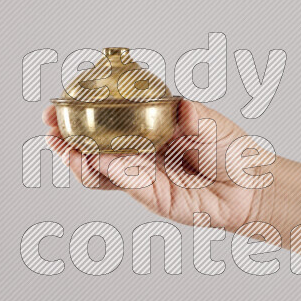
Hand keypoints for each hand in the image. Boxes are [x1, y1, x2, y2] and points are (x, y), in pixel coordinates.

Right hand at [42, 99, 272, 232]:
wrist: (249, 186)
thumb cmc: (231, 150)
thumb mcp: (212, 123)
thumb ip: (195, 116)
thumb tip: (182, 106)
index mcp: (147, 126)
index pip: (106, 118)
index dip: (80, 112)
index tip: (60, 105)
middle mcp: (138, 151)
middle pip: (93, 145)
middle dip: (67, 137)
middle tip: (51, 127)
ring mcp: (141, 174)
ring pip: (99, 169)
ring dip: (77, 158)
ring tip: (63, 147)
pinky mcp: (149, 196)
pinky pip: (122, 184)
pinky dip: (107, 173)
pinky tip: (94, 161)